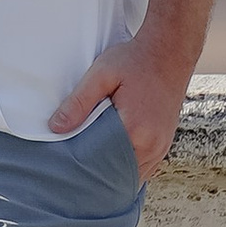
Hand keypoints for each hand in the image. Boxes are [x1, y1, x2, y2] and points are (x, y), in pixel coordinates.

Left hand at [48, 29, 190, 176]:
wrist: (170, 51)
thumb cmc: (135, 60)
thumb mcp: (102, 74)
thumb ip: (79, 102)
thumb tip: (55, 127)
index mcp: (136, 130)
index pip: (103, 165)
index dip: (84, 169)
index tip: (67, 168)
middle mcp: (152, 145)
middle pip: (119, 174)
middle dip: (98, 175)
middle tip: (74, 172)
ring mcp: (162, 146)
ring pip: (133, 174)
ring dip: (114, 172)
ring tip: (90, 168)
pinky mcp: (165, 143)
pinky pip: (145, 167)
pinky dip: (127, 167)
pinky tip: (111, 161)